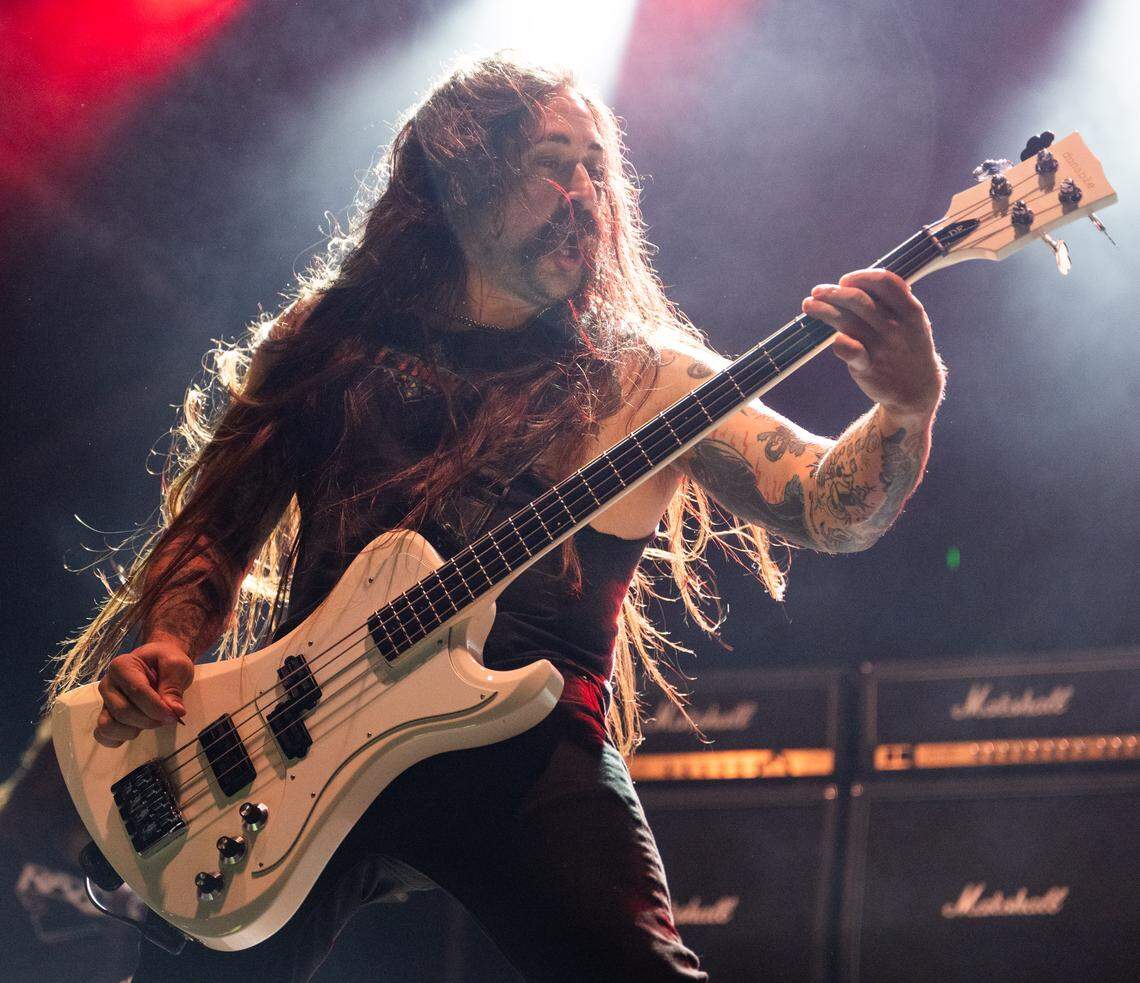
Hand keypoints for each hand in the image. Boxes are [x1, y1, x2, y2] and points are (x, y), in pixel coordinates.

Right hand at [94, 639, 195, 746]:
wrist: (159, 663)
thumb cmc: (166, 662)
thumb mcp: (177, 665)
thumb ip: (174, 687)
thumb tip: (175, 711)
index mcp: (122, 666)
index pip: (136, 691)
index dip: (156, 707)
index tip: (174, 715)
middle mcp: (108, 684)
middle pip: (123, 711)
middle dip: (149, 720)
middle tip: (168, 717)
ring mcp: (105, 702)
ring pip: (109, 726)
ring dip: (134, 730)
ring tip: (152, 721)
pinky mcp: (107, 716)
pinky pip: (103, 735)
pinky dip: (119, 738)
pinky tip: (137, 730)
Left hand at [802, 269, 944, 423]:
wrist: (917, 390)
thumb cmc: (908, 348)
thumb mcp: (914, 322)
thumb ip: (893, 302)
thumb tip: (857, 282)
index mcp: (911, 311)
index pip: (885, 282)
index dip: (861, 277)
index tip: (845, 281)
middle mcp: (896, 327)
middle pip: (859, 299)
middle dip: (833, 292)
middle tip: (817, 292)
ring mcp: (882, 347)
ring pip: (846, 321)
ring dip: (823, 310)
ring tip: (809, 305)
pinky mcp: (868, 367)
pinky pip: (845, 348)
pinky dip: (836, 340)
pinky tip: (830, 338)